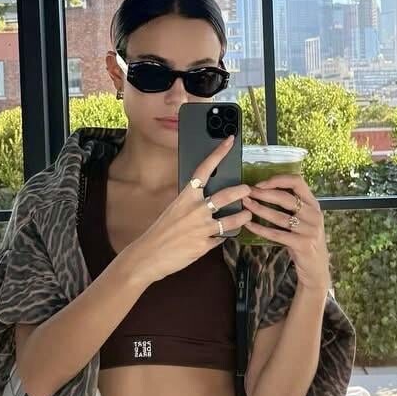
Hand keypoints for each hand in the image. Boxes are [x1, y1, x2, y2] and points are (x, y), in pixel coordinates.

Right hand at [125, 134, 252, 285]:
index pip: (204, 169)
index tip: (230, 140)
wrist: (148, 255)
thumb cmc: (161, 231)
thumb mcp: (175, 210)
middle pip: (226, 194)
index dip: (219, 153)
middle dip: (242, 191)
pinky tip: (218, 237)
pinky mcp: (205, 244)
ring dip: (243, 216)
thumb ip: (192, 203)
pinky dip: (221, 237)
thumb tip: (209, 200)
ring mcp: (202, 227)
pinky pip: (221, 238)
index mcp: (186, 196)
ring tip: (245, 215)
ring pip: (233, 219)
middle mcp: (196, 209)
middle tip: (248, 190)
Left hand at [242, 174, 329, 296]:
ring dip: (259, 209)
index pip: (298, 182)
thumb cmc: (305, 240)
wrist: (316, 268)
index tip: (259, 183)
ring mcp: (310, 230)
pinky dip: (260, 229)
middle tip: (247, 193)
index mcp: (313, 204)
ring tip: (245, 205)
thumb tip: (265, 189)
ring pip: (279, 216)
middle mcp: (314, 214)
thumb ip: (292, 205)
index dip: (277, 179)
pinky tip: (248, 225)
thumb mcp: (304, 219)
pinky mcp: (302, 244)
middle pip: (286, 197)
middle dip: (263, 193)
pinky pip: (276, 234)